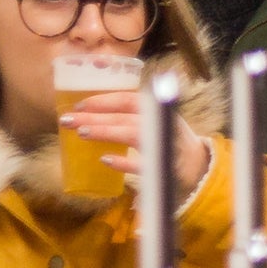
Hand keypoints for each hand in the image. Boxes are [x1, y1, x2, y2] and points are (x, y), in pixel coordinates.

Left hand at [63, 95, 214, 200]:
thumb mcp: (155, 121)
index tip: (79, 105)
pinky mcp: (167, 168)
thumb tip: (90, 113)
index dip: (104, 100)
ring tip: (82, 133)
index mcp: (159, 110)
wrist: (199, 167)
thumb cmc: (168, 142)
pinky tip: (106, 161)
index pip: (129, 99)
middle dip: (95, 116)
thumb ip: (130, 115)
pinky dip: (125, 162)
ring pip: (133, 134)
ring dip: (107, 132)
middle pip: (125, 116)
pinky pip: (144, 164)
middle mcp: (163, 123)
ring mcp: (165, 145)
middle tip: (67, 120)